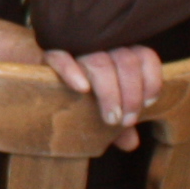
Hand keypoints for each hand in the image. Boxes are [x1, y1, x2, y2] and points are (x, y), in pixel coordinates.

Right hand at [44, 46, 163, 144]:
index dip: (151, 81)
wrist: (38, 71)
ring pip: (100, 63)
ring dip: (109, 93)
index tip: (147, 104)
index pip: (145, 56)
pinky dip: (72, 72)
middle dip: (131, 95)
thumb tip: (132, 143)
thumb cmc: (82, 90)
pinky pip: (61, 56)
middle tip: (125, 120)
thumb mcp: (104, 106)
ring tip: (110, 119)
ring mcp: (76, 47)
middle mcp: (103, 44)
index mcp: (121, 51)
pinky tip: (82, 88)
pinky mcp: (50, 51)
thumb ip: (120, 122)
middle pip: (126, 62)